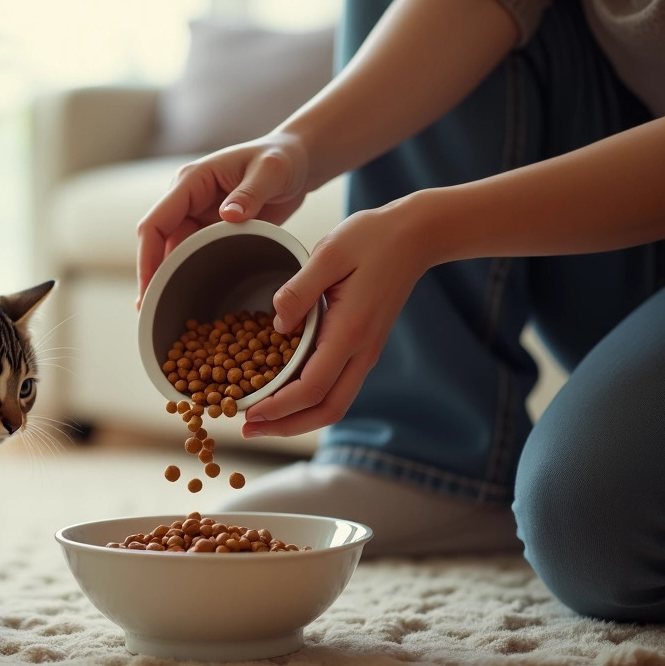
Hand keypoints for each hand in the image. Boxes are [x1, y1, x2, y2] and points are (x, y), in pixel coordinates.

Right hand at [135, 132, 311, 306]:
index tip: (149, 288)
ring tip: (164, 312)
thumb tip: (228, 216)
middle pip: (157, 243)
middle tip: (150, 311)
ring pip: (172, 252)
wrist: (297, 163)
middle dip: (152, 276)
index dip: (147, 257)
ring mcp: (197, 216)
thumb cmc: (283, 159)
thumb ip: (251, 192)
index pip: (155, 222)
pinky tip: (188, 300)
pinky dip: (188, 276)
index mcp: (191, 181)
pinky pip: (192, 255)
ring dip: (168, 279)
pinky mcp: (211, 230)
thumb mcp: (272, 172)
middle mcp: (187, 200)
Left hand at [242, 198, 431, 437]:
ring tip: (261, 419)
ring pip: (334, 404)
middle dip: (286, 426)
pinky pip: (337, 386)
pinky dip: (309, 400)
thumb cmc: (372, 238)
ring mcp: (366, 352)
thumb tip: (276, 325)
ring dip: (297, 418)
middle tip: (249, 429)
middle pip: (327, 410)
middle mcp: (362, 351)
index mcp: (350, 331)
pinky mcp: (364, 347)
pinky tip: (283, 393)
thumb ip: (299, 290)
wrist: (415, 237)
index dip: (279, 407)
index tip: (249, 413)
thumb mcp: (330, 253)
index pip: (313, 387)